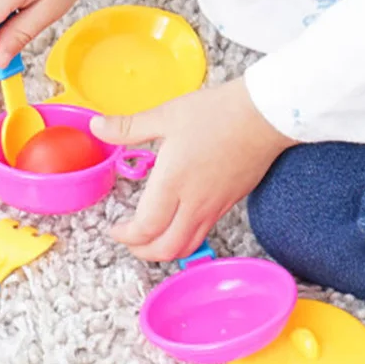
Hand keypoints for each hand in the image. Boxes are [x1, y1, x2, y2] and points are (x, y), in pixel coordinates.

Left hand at [90, 79, 295, 261]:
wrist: (266, 115)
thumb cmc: (217, 112)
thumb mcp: (166, 115)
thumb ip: (129, 127)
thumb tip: (97, 127)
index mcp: (173, 183)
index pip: (145, 228)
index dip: (125, 236)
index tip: (114, 228)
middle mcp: (194, 203)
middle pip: (165, 249)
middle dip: (141, 251)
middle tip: (127, 239)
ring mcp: (214, 207)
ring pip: (186, 247)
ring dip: (163, 250)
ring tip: (148, 237)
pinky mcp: (229, 204)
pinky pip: (203, 234)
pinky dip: (183, 239)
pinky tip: (175, 222)